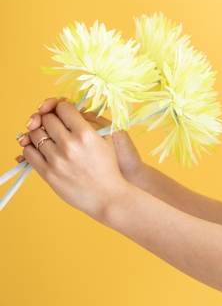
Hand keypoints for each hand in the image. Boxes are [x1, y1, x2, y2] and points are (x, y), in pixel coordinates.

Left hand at [21, 100, 131, 219]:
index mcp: (86, 134)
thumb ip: (90, 122)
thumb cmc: (108, 168)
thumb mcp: (108, 140)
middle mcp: (70, 145)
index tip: (62, 113)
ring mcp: (57, 159)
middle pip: (47, 119)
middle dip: (49, 119)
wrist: (108, 197)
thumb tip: (67, 108)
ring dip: (39, 133)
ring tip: (47, 138)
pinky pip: (29, 152)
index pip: (63, 108)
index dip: (61, 108)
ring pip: (35, 134)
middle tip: (54, 125)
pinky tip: (40, 150)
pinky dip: (31, 147)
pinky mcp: (48, 173)